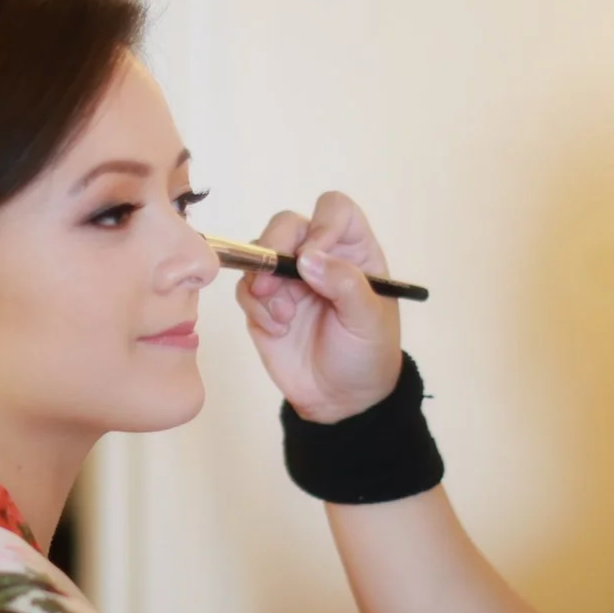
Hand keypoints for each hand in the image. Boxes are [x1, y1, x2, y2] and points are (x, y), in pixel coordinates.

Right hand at [235, 191, 402, 422]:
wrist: (340, 401)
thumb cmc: (367, 356)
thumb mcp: (369, 321)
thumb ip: (345, 284)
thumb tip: (307, 257)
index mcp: (353, 253)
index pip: (335, 211)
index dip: (322, 224)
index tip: (312, 257)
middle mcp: (318, 258)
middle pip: (287, 224)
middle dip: (274, 247)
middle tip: (274, 283)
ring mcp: (286, 279)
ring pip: (258, 252)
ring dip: (263, 282)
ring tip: (282, 317)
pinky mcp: (262, 303)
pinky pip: (244, 287)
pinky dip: (255, 307)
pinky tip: (277, 329)